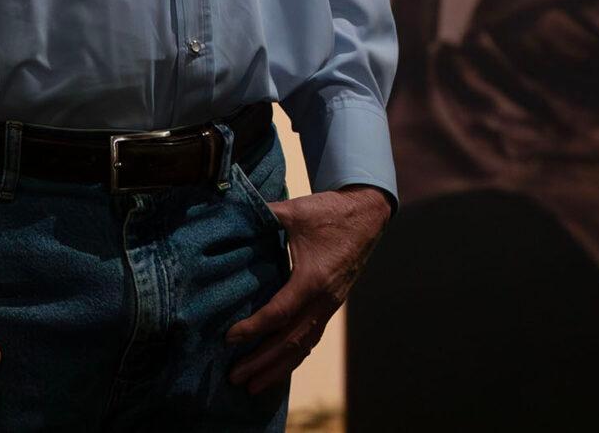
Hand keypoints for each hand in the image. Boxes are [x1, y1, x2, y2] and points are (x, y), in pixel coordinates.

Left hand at [227, 185, 391, 395]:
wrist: (368, 215)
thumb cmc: (331, 212)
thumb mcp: (296, 211)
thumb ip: (263, 214)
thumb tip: (231, 216)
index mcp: (313, 278)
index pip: (280, 313)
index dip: (254, 328)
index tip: (230, 338)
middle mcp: (324, 298)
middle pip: (290, 340)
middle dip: (261, 362)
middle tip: (234, 377)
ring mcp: (330, 305)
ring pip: (303, 345)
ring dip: (277, 367)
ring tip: (252, 387)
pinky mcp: (332, 305)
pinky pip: (312, 338)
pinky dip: (293, 358)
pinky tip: (278, 369)